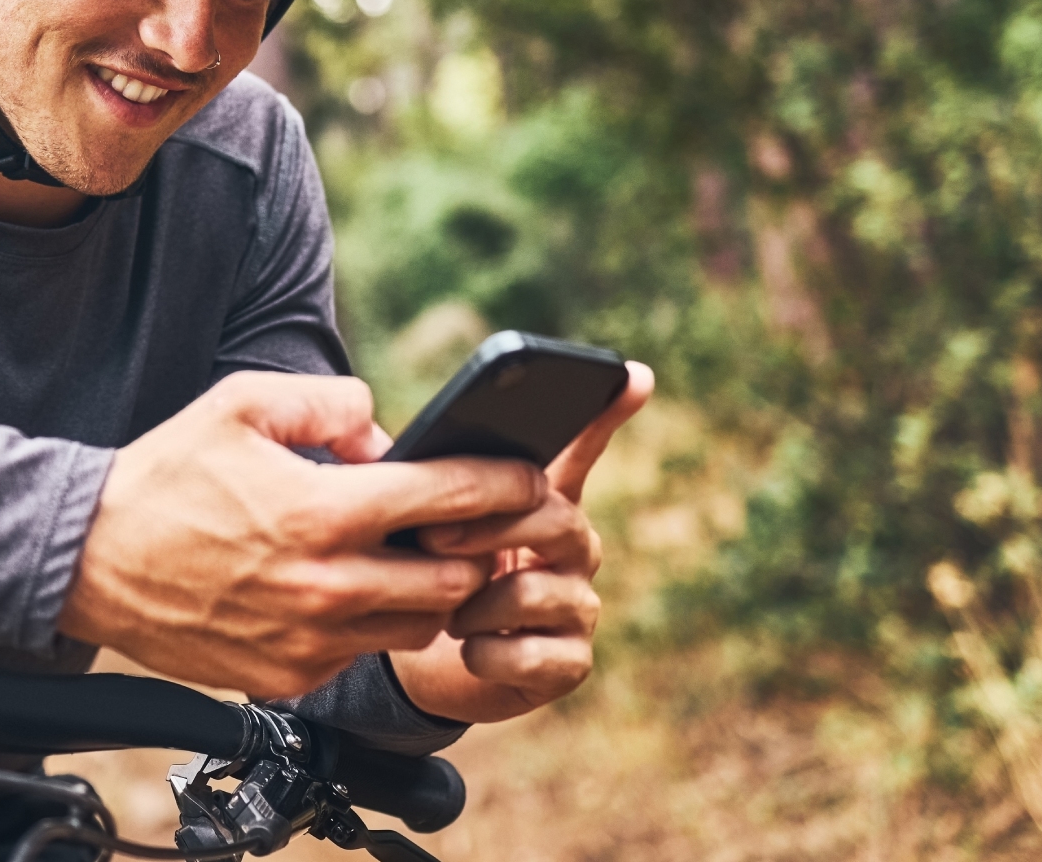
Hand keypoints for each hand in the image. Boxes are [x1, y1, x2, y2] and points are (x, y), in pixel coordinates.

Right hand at [59, 371, 552, 699]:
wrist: (86, 558)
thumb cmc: (164, 477)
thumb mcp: (241, 403)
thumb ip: (328, 401)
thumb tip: (385, 430)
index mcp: (321, 511)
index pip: (449, 499)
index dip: (504, 485)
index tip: (529, 477)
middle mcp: (324, 585)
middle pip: (453, 578)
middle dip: (476, 548)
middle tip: (474, 524)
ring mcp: (308, 640)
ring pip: (417, 626)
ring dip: (429, 592)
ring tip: (410, 557)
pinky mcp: (287, 677)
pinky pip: (360, 654)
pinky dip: (369, 624)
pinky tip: (343, 589)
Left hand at [390, 361, 653, 722]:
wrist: (428, 668)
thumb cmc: (433, 582)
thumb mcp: (429, 528)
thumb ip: (435, 491)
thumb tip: (409, 453)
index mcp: (543, 505)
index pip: (580, 450)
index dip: (606, 415)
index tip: (633, 374)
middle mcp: (576, 550)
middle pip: (552, 517)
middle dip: (488, 526)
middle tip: (431, 536)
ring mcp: (579, 608)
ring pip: (535, 591)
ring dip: (476, 604)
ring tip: (449, 613)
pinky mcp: (571, 664)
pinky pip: (531, 654)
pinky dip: (486, 654)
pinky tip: (471, 650)